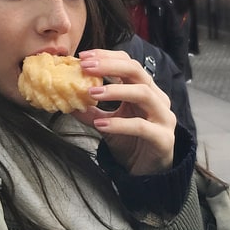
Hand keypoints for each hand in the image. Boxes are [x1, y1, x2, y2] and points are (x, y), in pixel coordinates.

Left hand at [73, 49, 175, 175]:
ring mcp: (163, 116)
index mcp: (144, 89)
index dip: (106, 56)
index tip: (83, 57)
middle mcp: (157, 98)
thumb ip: (91, 111)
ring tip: (91, 94)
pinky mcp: (163, 137)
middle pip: (136, 70)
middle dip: (110, 65)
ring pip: (143, 93)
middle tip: (85, 67)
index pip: (128, 62)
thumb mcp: (106, 123)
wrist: (147, 173)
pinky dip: (119, 124)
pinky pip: (141, 126)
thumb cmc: (130, 142)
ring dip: (115, 90)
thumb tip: (67, 99)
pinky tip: (101, 124)